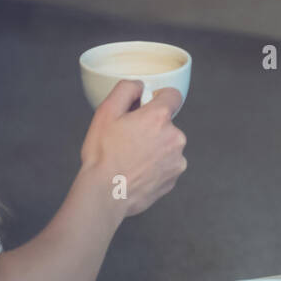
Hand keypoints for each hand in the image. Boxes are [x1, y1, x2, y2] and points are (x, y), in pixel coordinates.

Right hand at [79, 79, 186, 217]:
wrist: (105, 194)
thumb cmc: (103, 156)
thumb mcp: (106, 113)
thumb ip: (126, 90)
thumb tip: (140, 85)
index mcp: (159, 117)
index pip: (173, 95)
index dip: (158, 99)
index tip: (146, 108)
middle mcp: (175, 136)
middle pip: (167, 123)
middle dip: (151, 127)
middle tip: (129, 139)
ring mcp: (177, 159)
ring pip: (167, 144)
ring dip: (155, 148)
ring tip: (132, 158)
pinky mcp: (174, 177)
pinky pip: (167, 164)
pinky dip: (156, 166)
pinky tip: (138, 171)